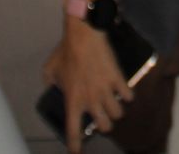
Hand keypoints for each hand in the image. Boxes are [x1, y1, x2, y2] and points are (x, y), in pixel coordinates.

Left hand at [43, 19, 128, 151]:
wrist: (83, 35)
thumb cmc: (65, 52)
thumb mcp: (50, 69)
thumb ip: (49, 83)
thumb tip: (51, 88)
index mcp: (72, 101)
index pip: (73, 131)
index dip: (75, 146)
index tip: (76, 152)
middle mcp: (90, 101)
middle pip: (104, 126)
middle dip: (104, 125)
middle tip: (102, 117)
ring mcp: (106, 91)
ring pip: (118, 114)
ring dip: (116, 111)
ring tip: (114, 105)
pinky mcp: (118, 79)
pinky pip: (128, 96)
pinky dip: (127, 95)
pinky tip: (124, 91)